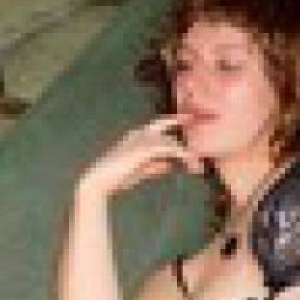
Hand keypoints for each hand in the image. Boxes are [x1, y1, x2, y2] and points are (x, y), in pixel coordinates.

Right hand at [78, 115, 204, 198]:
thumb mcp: (143, 170)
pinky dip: (183, 156)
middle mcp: (141, 133)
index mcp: (139, 135)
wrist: (100, 181)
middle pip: (172, 137)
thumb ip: (157, 165)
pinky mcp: (145, 148)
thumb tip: (170, 164)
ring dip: (188, 157)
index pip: (161, 123)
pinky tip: (191, 165)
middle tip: (199, 164)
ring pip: (174, 144)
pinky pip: (171, 149)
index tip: (191, 119)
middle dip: (187, 149)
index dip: (176, 120)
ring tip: (197, 169)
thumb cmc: (119, 176)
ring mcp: (142, 139)